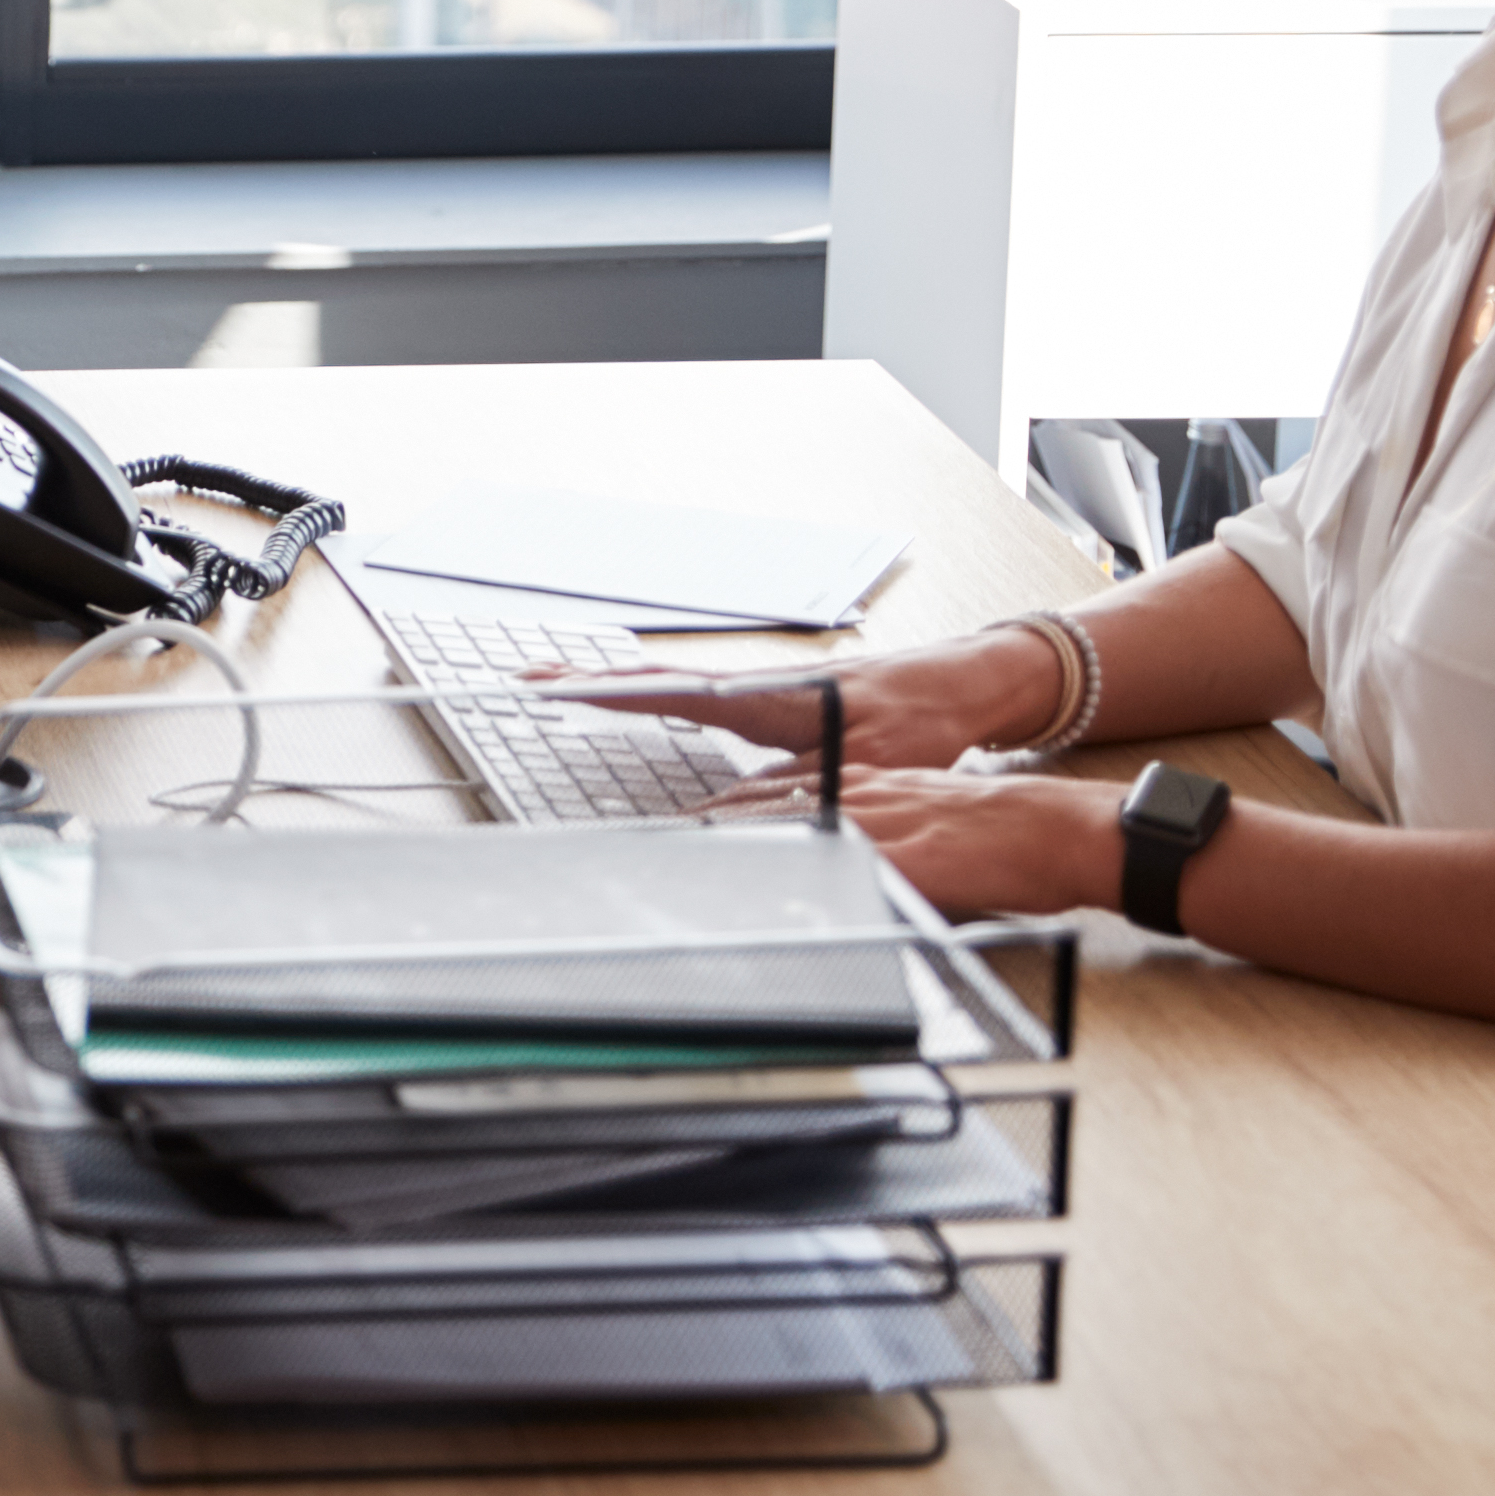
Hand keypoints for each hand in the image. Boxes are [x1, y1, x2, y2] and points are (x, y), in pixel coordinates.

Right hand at [536, 623, 1064, 773]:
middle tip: (527, 678)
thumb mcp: (864, 763)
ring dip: (614, 682)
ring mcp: (760, 688)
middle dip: (589, 679)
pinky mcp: (772, 698)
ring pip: (673, 684)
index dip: (612, 695)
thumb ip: (798, 791)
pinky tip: (640, 699)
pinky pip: (694, 692)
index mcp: (769, 696)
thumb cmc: (924, 718)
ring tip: (559, 684)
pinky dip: (651, 690)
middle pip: (658, 681)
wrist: (967, 682)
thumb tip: (730, 816)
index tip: (556, 691)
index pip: (674, 693)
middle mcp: (756, 685)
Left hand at [703, 763, 1124, 918]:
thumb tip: (829, 866)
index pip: (773, 794)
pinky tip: (762, 877)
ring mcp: (873, 820)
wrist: (1047, 830)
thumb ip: (869, 839)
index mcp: (858, 788)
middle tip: (659, 841)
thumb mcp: (915, 825)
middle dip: (710, 825)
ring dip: (734, 837)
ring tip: (682, 852)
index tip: (681, 827)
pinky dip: (794, 864)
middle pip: (763, 805)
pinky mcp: (897, 852)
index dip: (724, 812)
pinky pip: (833, 856)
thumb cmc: (990, 837)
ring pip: (785, 822)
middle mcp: (856, 796)